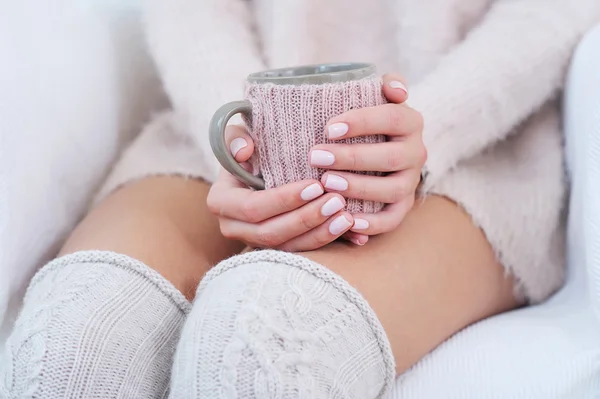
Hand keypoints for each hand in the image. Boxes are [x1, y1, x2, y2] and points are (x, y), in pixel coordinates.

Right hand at [207, 126, 354, 251]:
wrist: (260, 168)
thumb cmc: (253, 148)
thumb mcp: (240, 136)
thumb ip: (236, 137)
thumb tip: (245, 149)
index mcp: (221, 202)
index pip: (252, 207)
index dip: (284, 199)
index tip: (315, 185)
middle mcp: (234, 227)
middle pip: (271, 232)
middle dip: (306, 218)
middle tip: (337, 201)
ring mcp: (255, 242)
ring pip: (288, 247)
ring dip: (320, 234)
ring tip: (347, 217)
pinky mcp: (276, 250)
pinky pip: (302, 252)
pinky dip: (327, 240)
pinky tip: (351, 230)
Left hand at [310, 73, 425, 243]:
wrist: (380, 146)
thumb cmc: (366, 120)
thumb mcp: (376, 96)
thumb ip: (385, 85)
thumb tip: (397, 89)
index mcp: (410, 122)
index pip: (392, 118)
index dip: (362, 122)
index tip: (328, 128)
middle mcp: (416, 152)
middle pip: (390, 157)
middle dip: (352, 158)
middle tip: (316, 156)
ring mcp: (411, 182)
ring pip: (392, 190)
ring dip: (359, 188)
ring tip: (327, 184)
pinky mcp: (403, 206)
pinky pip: (393, 219)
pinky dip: (373, 224)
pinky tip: (347, 221)